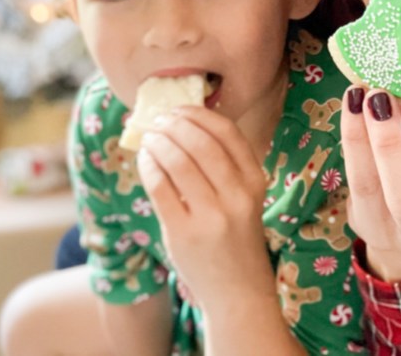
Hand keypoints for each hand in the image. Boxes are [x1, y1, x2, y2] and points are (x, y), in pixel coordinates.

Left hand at [136, 107, 274, 308]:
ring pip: (178, 162)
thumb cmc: (236, 239)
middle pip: (200, 142)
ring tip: (149, 136)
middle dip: (174, 123)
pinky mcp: (184, 233)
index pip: (227, 132)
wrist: (238, 292)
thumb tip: (184, 126)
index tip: (180, 109)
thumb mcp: (245, 199)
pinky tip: (144, 159)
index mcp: (256, 181)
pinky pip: (160, 187)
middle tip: (158, 119)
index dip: (199, 114)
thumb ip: (225, 167)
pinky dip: (148, 166)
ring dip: (158, 141)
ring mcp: (211, 216)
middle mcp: (238, 196)